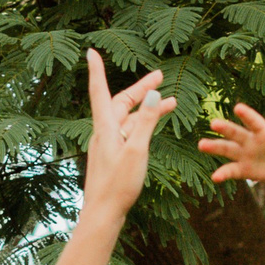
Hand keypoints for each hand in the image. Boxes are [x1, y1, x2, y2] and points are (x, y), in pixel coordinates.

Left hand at [84, 50, 174, 218]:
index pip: (100, 90)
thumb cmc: (118, 185)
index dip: (97, 70)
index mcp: (105, 127)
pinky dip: (144, 125)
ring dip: (148, 109)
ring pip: (129, 119)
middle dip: (141, 89)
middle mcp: (104, 132)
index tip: (91, 51)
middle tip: (161, 75)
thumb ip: (147, 122)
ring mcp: (108, 144)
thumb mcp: (137, 150)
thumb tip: (155, 94)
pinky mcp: (113, 156)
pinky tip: (154, 126)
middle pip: (122, 102)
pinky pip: (129, 133)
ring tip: (173, 102)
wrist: (103, 213)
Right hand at [201, 104, 264, 184]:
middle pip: (235, 133)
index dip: (247, 115)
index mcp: (262, 130)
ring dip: (214, 147)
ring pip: (227, 150)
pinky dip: (223, 174)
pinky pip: (231, 171)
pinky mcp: (244, 169)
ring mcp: (244, 154)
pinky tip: (214, 177)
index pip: (254, 121)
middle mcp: (249, 140)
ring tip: (202, 145)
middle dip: (225, 129)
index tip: (238, 107)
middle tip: (213, 123)